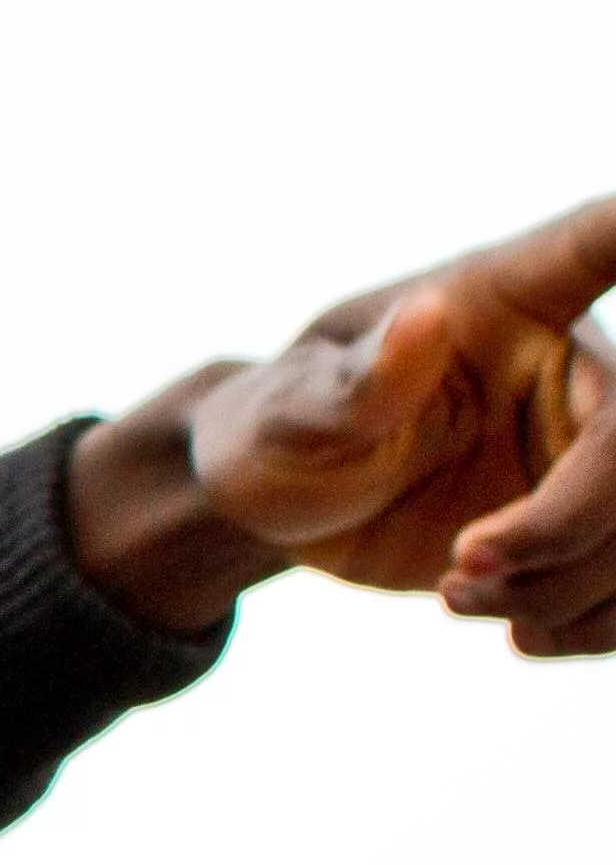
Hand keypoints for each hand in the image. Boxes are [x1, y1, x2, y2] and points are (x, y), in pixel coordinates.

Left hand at [182, 195, 615, 653]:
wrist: (288, 500)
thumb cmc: (281, 425)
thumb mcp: (295, 408)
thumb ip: (362, 380)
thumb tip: (423, 316)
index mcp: (513, 297)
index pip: (606, 237)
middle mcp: (578, 365)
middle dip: (569, 526)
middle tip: (462, 568)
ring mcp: (593, 445)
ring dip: (565, 586)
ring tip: (460, 596)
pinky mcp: (592, 522)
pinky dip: (587, 625)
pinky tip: (513, 627)